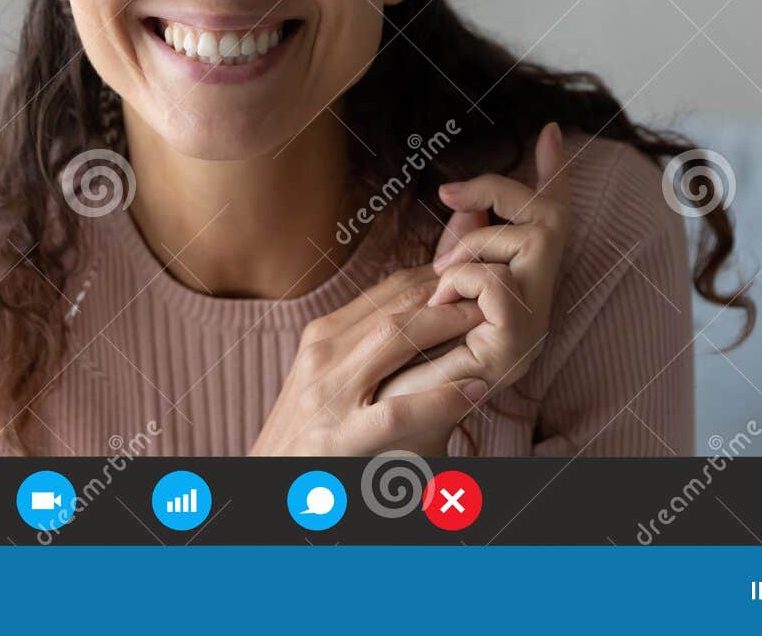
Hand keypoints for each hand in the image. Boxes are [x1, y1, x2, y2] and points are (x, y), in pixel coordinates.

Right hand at [249, 265, 489, 455]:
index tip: (477, 280)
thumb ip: (372, 350)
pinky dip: (440, 399)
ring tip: (492, 328)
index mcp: (323, 336)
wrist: (264, 482)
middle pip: (396, 306)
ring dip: (448, 328)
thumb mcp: (332, 379)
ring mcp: (327, 395)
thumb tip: (429, 321)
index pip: (389, 290)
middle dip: (450, 296)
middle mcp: (323, 354)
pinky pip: (397, 411)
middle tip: (497, 295)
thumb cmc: (312, 433)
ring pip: (394, 339)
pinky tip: (473, 391)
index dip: (438, 279)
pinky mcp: (337, 439)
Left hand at [374, 121, 571, 406]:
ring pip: (519, 242)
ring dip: (465, 254)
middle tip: (448, 198)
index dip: (555, 176)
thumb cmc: (407, 360)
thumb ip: (451, 248)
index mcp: (521, 288)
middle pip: (551, 218)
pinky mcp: (517, 347)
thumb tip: (462, 200)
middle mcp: (539, 305)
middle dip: (499, 194)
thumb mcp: (431, 290)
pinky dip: (460, 284)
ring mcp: (533, 327)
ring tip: (439, 290)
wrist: (388, 422)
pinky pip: (493, 281)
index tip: (550, 131)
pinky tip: (441, 311)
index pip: (548, 222)